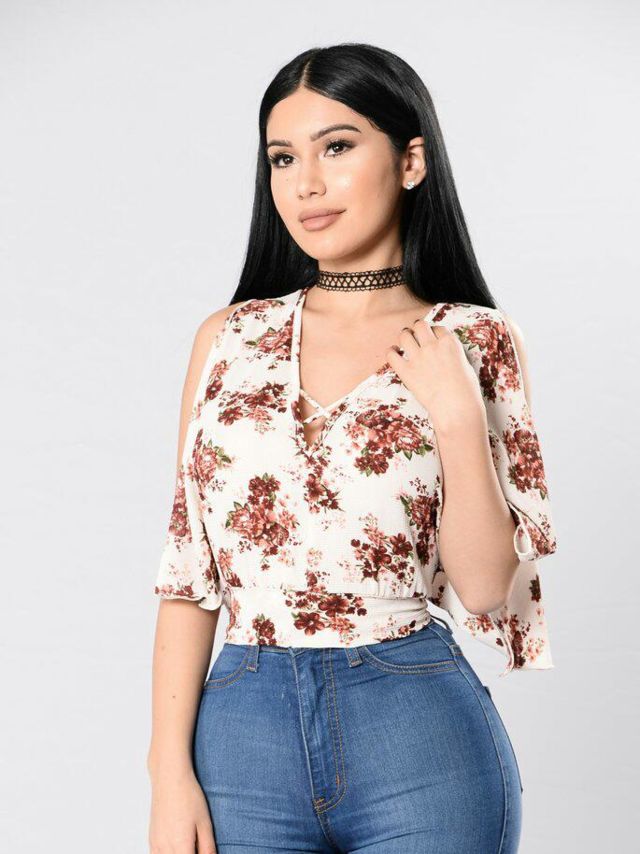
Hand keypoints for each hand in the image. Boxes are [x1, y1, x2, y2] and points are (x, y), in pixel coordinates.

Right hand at [149, 765, 215, 852]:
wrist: (170, 779)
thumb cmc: (188, 796)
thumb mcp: (205, 822)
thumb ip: (208, 847)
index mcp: (181, 846)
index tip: (203, 852)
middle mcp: (165, 849)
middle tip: (197, 846)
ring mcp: (156, 845)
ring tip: (188, 845)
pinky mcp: (151, 839)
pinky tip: (176, 848)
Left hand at [386, 317, 485, 432]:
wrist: (457, 408)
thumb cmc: (466, 391)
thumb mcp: (466, 365)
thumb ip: (454, 355)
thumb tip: (448, 354)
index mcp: (450, 343)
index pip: (438, 328)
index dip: (433, 332)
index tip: (432, 338)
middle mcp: (433, 346)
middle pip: (420, 325)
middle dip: (417, 329)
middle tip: (415, 335)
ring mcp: (418, 357)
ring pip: (404, 335)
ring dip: (404, 337)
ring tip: (404, 343)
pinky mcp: (406, 371)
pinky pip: (391, 354)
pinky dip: (391, 352)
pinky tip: (394, 353)